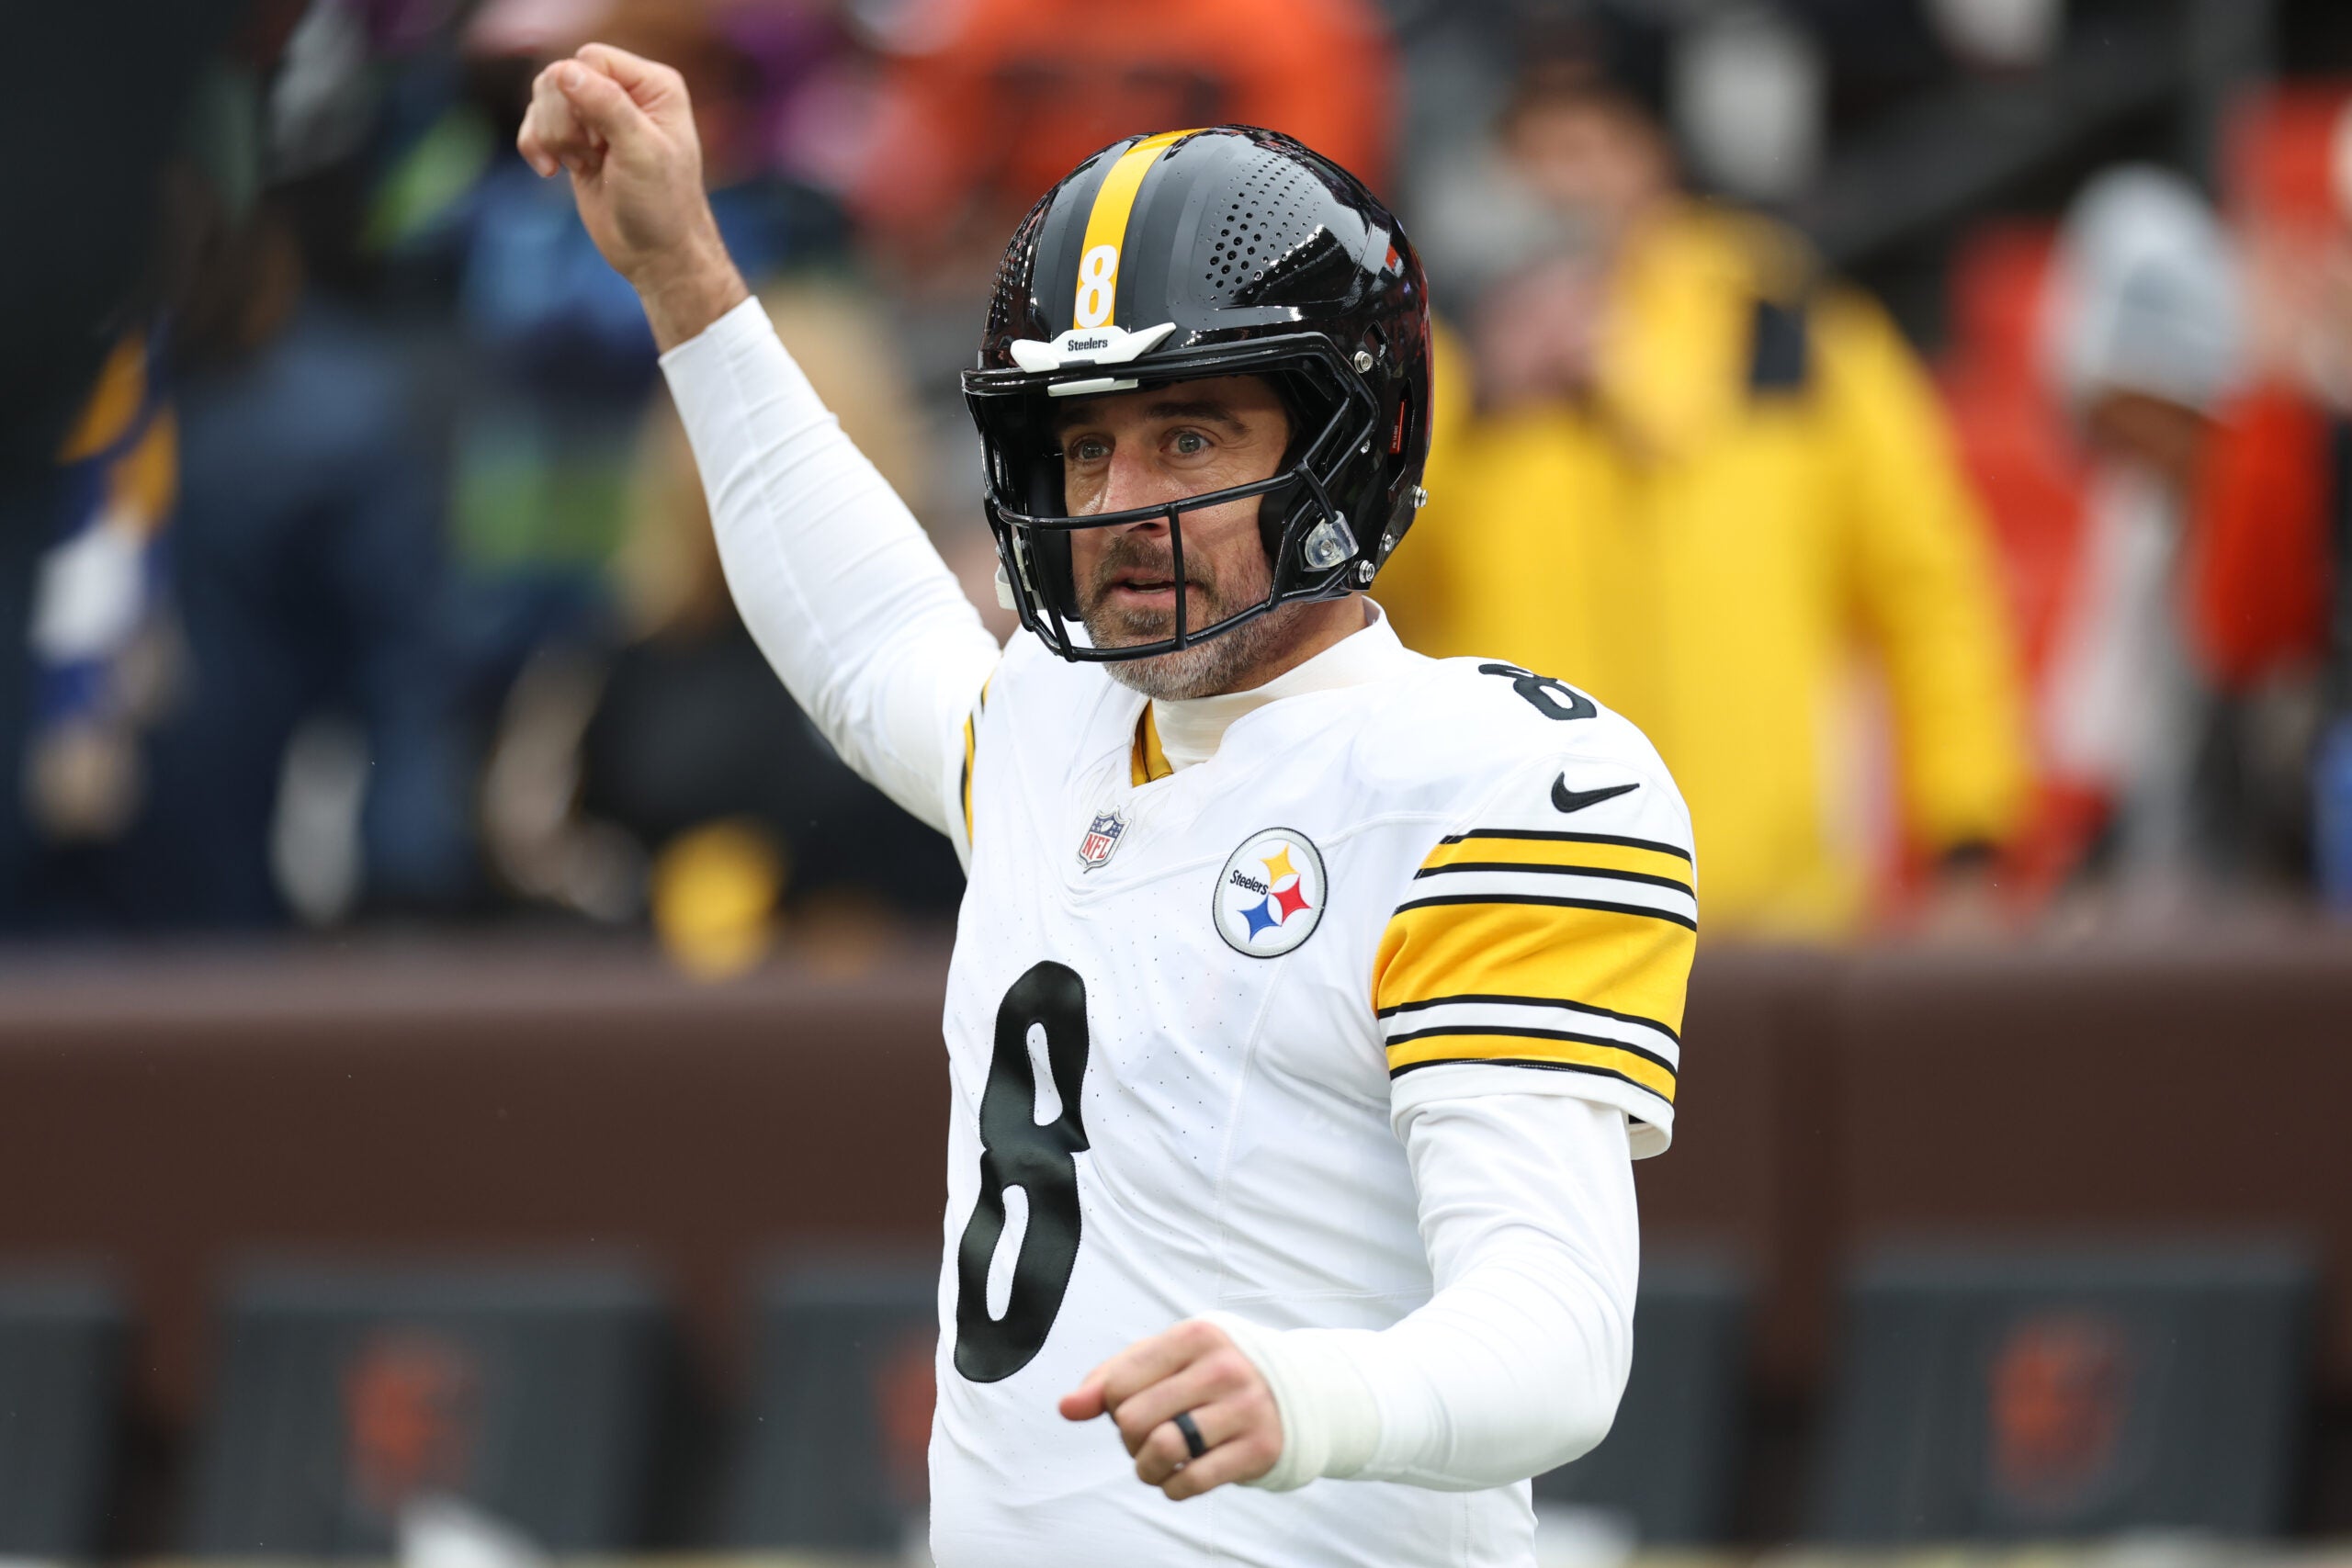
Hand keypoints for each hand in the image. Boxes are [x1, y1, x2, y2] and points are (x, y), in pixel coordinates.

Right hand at [516, 43, 747, 348]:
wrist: (656, 256)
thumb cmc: (662, 206)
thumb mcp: (641, 152)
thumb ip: (607, 106)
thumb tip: (564, 71)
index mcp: (654, 86)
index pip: (592, 59)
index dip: (581, 94)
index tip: (600, 140)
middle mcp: (627, 93)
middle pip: (561, 75)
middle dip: (562, 118)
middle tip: (589, 155)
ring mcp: (599, 117)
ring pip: (544, 97)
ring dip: (549, 134)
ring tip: (578, 165)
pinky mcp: (577, 141)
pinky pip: (536, 122)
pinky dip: (535, 144)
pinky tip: (550, 171)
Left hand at [1058, 1319, 1282, 1499]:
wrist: (1293, 1393)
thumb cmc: (1213, 1373)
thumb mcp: (1166, 1359)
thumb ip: (1111, 1378)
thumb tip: (1068, 1407)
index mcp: (1196, 1335)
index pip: (1118, 1383)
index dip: (1112, 1406)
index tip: (1133, 1406)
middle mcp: (1223, 1368)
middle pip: (1134, 1419)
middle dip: (1129, 1439)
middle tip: (1147, 1437)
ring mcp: (1245, 1408)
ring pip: (1162, 1450)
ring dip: (1146, 1468)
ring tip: (1156, 1462)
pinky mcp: (1259, 1449)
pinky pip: (1191, 1482)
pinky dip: (1173, 1487)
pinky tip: (1181, 1475)